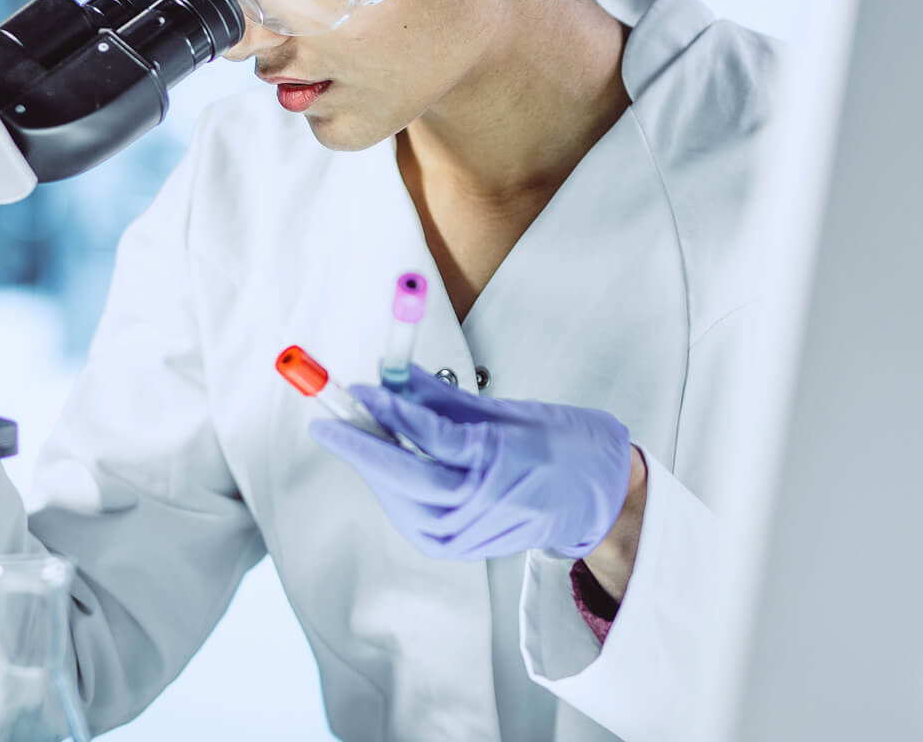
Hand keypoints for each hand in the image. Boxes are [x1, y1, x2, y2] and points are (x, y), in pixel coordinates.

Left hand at [311, 364, 632, 560]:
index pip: (432, 435)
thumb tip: (391, 375)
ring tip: (350, 433)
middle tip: (326, 420)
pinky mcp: (458, 547)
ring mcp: (471, 532)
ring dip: (372, 467)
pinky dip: (389, 488)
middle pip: (408, 476)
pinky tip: (379, 463)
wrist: (596, 499)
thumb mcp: (504, 409)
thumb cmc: (559, 445)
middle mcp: (485, 502)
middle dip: (362, 447)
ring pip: (403, 499)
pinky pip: (410, 514)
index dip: (390, 411)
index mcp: (503, 460)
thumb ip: (441, 397)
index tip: (359, 388)